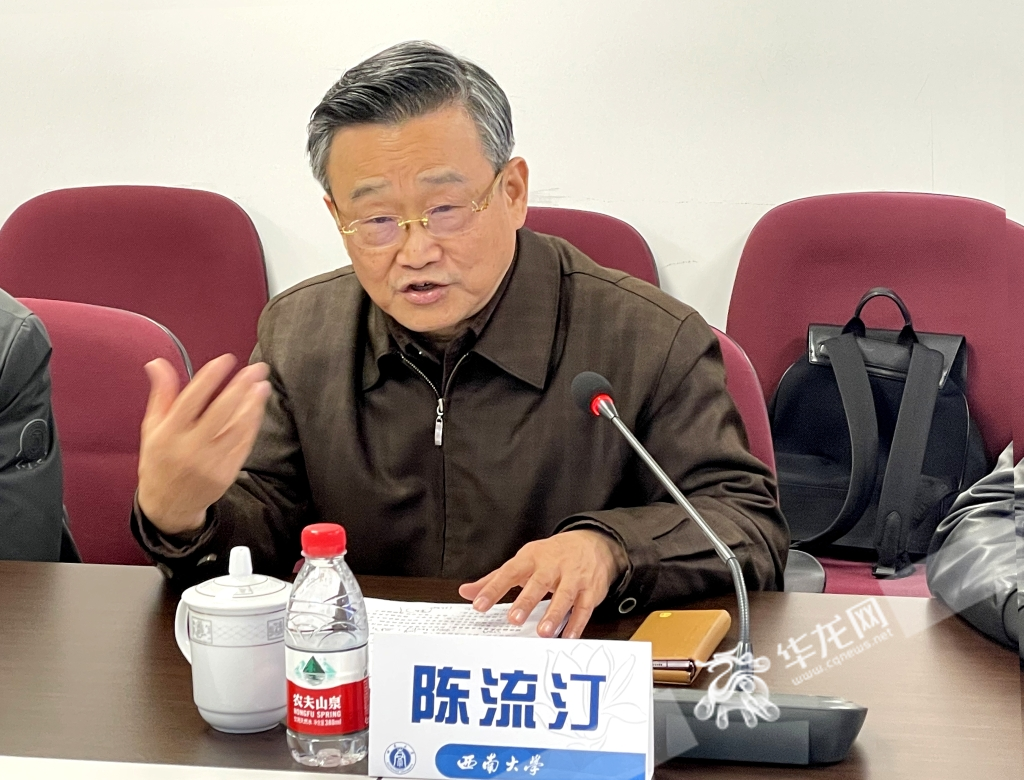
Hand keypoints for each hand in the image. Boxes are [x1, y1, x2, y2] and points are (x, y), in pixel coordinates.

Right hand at [137, 354, 270, 535]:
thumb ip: (161, 395)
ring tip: (262, 384)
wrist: (168, 504)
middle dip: (240, 387)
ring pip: (237, 429)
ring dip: (253, 405)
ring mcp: (210, 462)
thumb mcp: (153, 428)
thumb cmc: (160, 459)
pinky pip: (243, 444)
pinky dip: (252, 423)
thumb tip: (158, 363)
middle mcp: (189, 448)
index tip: (226, 359)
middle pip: (220, 412)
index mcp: (168, 434)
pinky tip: (257, 407)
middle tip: (256, 368)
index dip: (209, 378)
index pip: (190, 400)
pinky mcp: (226, 473)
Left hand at [458, 529, 627, 639]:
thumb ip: (495, 579)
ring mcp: (574, 577)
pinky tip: (568, 636)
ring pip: (565, 595)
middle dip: (527, 601)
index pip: (509, 572)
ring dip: (554, 614)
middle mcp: (553, 566)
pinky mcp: (590, 589)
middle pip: (539, 582)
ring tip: (543, 632)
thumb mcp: (523, 561)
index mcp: (532, 558)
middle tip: (514, 619)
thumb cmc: (552, 555)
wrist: (593, 543)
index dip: (494, 589)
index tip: (479, 605)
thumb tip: (466, 592)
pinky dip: (577, 623)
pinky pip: (584, 607)